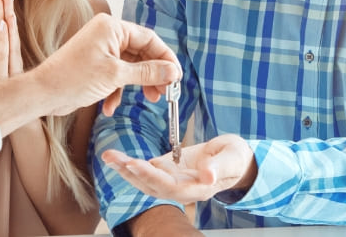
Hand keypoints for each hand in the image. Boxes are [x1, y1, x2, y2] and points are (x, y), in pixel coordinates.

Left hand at [33, 14, 181, 115]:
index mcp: (112, 27)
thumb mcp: (116, 76)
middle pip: (142, 52)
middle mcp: (107, 34)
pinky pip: (117, 74)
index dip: (165, 57)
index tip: (176, 76)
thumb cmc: (74, 78)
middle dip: (153, 74)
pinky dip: (118, 90)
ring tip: (148, 100)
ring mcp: (101, 50)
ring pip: (131, 66)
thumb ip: (147, 72)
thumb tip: (172, 71)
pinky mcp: (95, 65)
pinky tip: (111, 107)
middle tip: (164, 92)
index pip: (149, 38)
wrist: (43, 93)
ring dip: (138, 84)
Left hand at [101, 134, 256, 204]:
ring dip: (126, 169)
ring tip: (109, 156)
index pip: (170, 185)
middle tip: (111, 157)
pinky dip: (131, 166)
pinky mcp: (170, 171)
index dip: (151, 176)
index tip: (134, 163)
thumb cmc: (236, 158)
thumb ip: (219, 167)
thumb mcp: (232, 158)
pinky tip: (118, 158)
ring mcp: (174, 181)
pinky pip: (147, 172)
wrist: (235, 160)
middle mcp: (182, 189)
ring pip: (145, 180)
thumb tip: (208, 177)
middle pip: (151, 185)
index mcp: (197, 188)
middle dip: (130, 171)